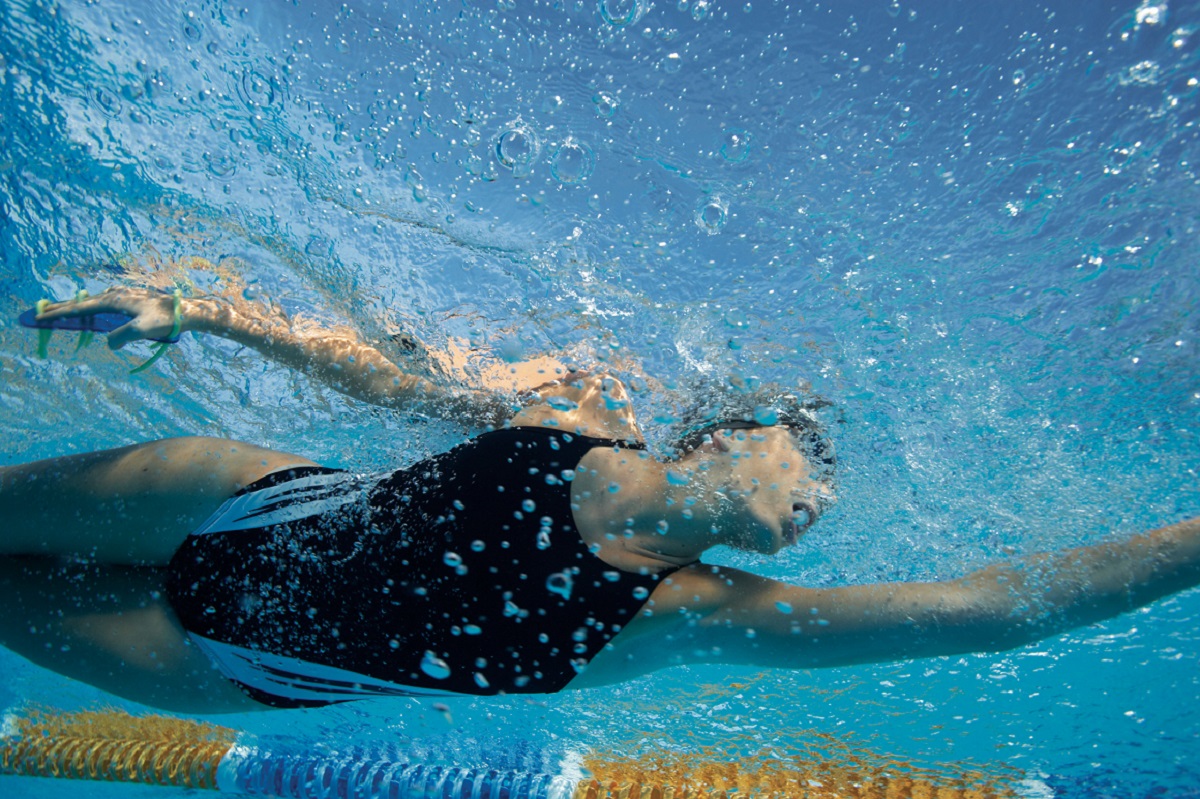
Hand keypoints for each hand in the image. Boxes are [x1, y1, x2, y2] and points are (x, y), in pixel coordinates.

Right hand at [37, 287, 181, 348]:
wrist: (186, 310)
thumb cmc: (166, 320)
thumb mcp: (142, 330)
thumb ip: (122, 336)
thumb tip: (109, 344)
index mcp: (113, 301)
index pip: (80, 309)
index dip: (59, 313)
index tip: (40, 316)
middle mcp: (115, 295)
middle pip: (82, 303)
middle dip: (61, 308)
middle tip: (40, 312)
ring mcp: (123, 296)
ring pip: (92, 301)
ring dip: (76, 306)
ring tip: (62, 310)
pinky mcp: (131, 300)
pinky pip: (104, 303)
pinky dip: (92, 306)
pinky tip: (95, 307)